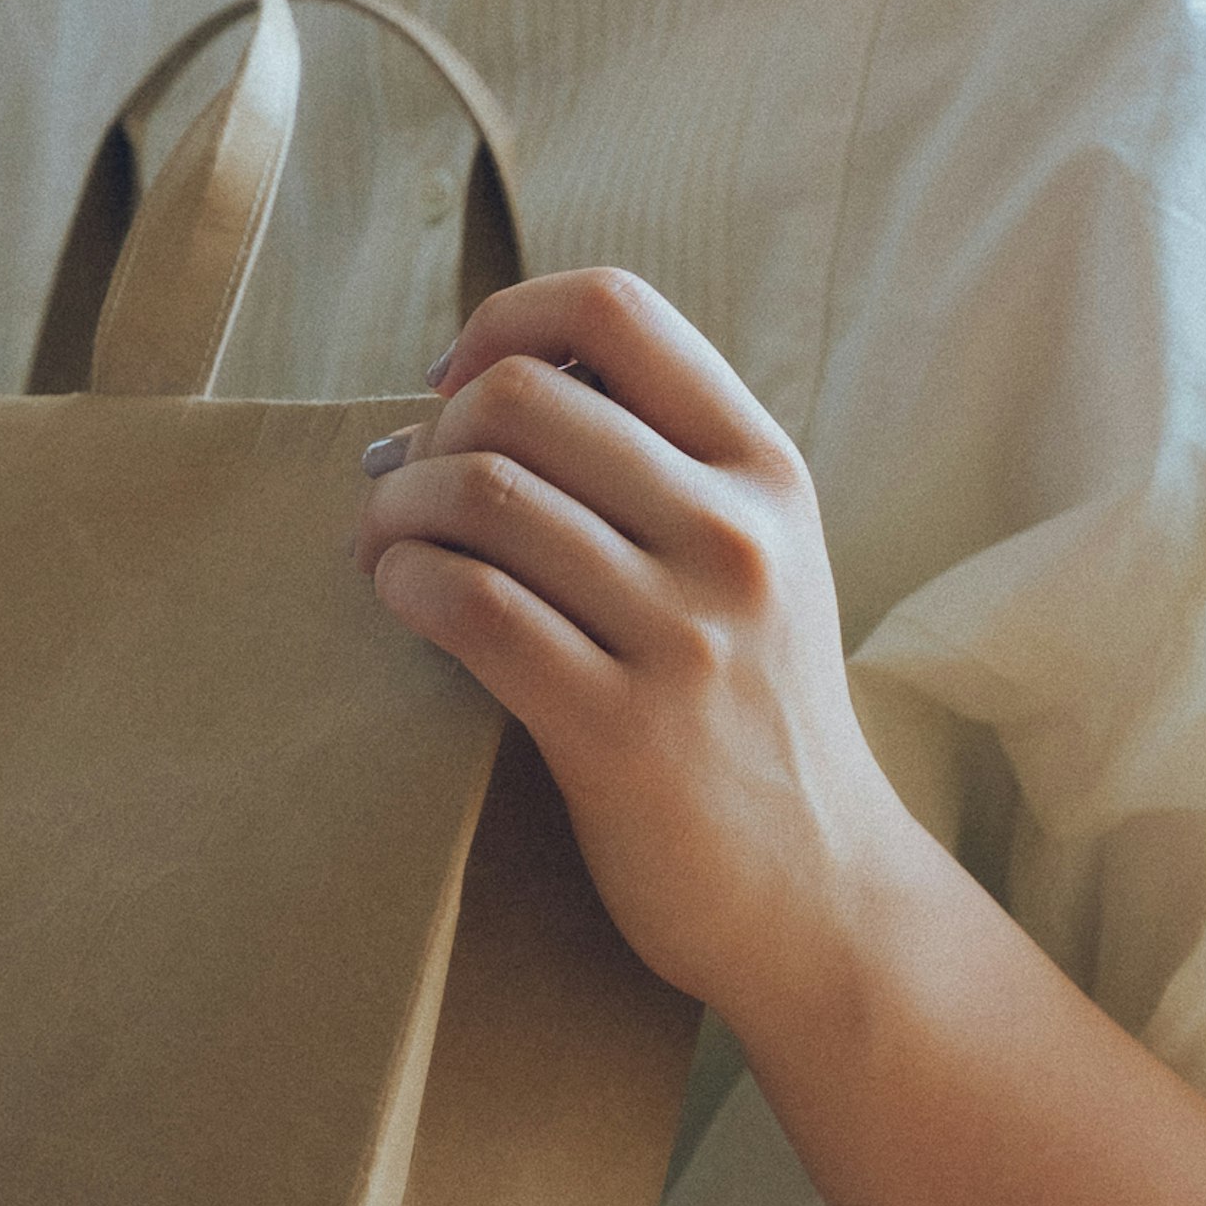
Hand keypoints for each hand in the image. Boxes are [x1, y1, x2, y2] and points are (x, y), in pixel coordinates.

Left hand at [352, 268, 908, 1025]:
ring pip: (482, 494)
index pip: (616, 310)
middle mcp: (732, 536)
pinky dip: (404, 583)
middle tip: (406, 490)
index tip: (455, 383)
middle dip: (430, 431)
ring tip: (385, 550)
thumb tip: (467, 388)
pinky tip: (401, 598)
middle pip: (521, 396)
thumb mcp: (753, 560)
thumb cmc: (751, 715)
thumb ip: (656, 466)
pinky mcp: (619, 731)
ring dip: (394, 510)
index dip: (504, 320)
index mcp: (764, 470)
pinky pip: (470, 606)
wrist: (820, 895)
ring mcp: (682, 634)